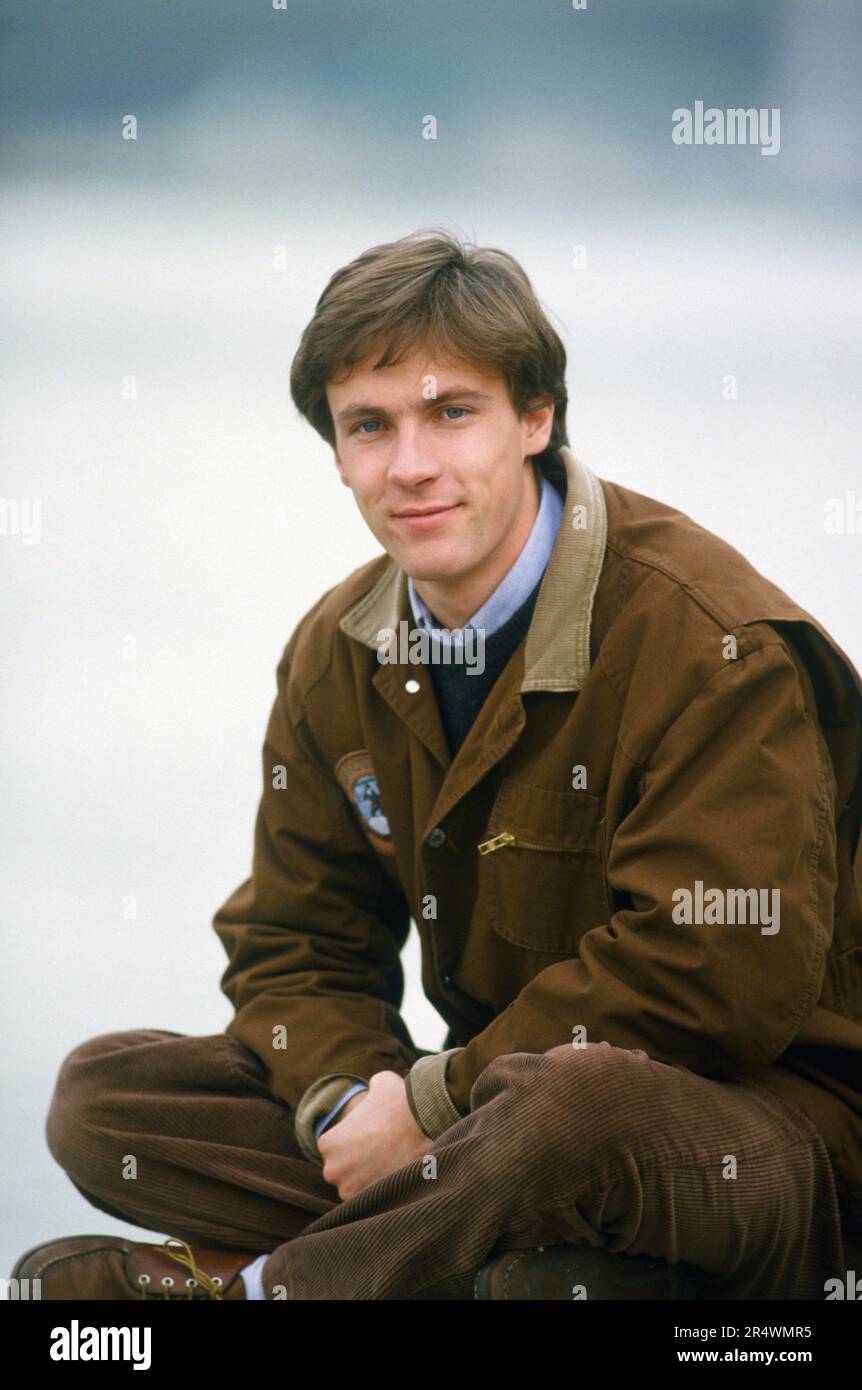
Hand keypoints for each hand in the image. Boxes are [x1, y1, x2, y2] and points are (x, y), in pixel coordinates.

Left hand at [317, 1070, 433, 1201]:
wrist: (424, 1123)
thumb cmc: (400, 1101)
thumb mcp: (378, 1083)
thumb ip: (368, 1092)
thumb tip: (374, 1095)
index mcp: (326, 1143)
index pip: (335, 1149)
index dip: (355, 1143)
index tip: (372, 1139)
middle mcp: (331, 1169)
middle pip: (343, 1171)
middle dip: (358, 1165)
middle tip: (383, 1153)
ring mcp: (350, 1190)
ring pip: (356, 1187)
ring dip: (369, 1181)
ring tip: (392, 1165)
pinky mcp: (371, 1202)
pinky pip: (372, 1201)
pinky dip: (383, 1193)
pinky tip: (397, 1176)